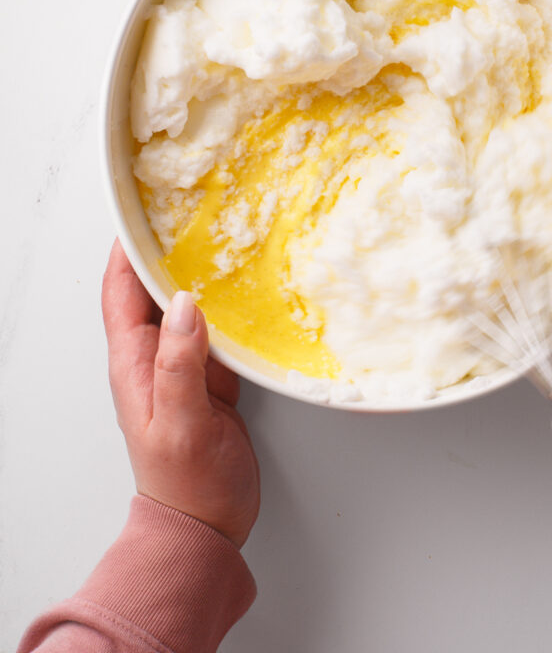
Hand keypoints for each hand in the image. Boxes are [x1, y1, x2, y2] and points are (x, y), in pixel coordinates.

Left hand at [101, 240, 259, 547]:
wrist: (206, 525)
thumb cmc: (186, 483)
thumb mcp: (181, 423)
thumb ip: (180, 365)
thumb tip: (186, 304)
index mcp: (133, 363)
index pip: (120, 292)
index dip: (126, 250)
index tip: (143, 213)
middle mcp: (154, 357)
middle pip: (153, 290)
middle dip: (166, 251)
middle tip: (190, 213)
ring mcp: (183, 366)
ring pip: (188, 306)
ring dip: (200, 274)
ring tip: (222, 239)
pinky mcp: (211, 378)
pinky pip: (216, 330)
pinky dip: (228, 306)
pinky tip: (246, 292)